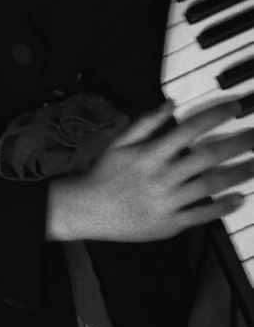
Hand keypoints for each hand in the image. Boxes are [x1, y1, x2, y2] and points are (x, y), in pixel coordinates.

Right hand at [46, 99, 253, 241]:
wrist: (89, 209)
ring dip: (237, 174)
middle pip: (207, 157)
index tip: (235, 108)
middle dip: (237, 144)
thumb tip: (170, 102)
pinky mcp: (170, 224)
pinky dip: (223, 208)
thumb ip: (147, 122)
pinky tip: (240, 198)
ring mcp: (168, 201)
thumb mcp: (120, 141)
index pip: (190, 129)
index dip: (215, 116)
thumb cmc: (105, 172)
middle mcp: (163, 176)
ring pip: (210, 186)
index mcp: (151, 153)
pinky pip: (202, 215)